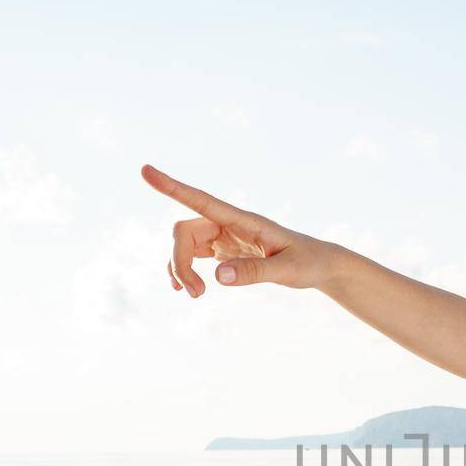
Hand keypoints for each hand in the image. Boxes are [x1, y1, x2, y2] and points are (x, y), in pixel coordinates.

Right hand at [141, 164, 336, 297]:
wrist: (320, 265)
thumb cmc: (309, 262)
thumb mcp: (288, 270)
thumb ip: (254, 273)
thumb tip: (217, 276)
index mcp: (244, 220)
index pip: (202, 201)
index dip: (173, 187)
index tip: (145, 171)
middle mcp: (228, 224)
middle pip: (184, 231)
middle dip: (179, 261)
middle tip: (195, 293)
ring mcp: (224, 236)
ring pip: (184, 244)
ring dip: (180, 269)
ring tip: (195, 295)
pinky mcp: (224, 251)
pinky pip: (191, 255)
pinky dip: (183, 270)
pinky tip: (185, 289)